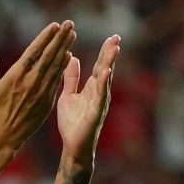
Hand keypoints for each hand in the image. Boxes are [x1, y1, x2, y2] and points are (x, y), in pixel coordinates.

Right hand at [0, 21, 77, 158]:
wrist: (4, 136)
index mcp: (16, 76)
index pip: (34, 51)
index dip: (45, 37)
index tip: (54, 25)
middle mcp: (31, 82)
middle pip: (49, 55)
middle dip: (60, 38)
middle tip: (69, 23)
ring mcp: (41, 91)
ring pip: (56, 66)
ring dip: (65, 48)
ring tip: (72, 34)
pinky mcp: (47, 101)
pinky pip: (57, 79)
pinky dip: (63, 66)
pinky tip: (68, 55)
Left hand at [57, 34, 120, 165]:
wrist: (73, 147)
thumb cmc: (71, 123)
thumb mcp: (67, 96)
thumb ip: (71, 78)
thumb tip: (73, 58)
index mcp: (91, 88)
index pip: (100, 66)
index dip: (105, 51)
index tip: (111, 37)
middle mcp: (98, 93)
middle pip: (106, 68)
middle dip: (111, 53)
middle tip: (116, 36)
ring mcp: (99, 102)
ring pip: (106, 79)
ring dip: (110, 63)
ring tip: (115, 48)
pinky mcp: (96, 112)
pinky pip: (101, 96)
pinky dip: (104, 83)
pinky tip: (107, 72)